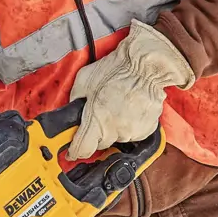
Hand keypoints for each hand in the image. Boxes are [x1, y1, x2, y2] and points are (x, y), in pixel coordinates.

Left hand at [68, 21, 193, 159]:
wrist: (146, 65)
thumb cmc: (117, 69)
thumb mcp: (84, 80)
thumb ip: (74, 100)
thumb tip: (71, 111)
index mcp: (97, 120)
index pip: (82, 149)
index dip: (74, 151)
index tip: (71, 151)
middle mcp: (115, 129)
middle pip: (99, 144)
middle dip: (94, 134)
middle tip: (96, 114)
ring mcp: (132, 131)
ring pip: (116, 138)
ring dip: (112, 128)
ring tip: (115, 107)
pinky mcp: (146, 129)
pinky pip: (131, 133)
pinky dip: (127, 125)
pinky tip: (127, 109)